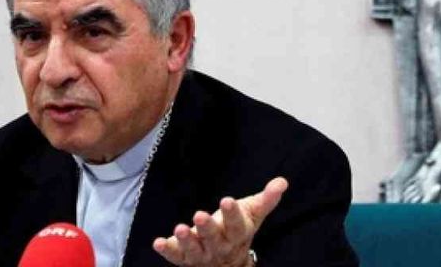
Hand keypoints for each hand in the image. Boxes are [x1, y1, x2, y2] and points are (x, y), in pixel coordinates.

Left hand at [152, 176, 286, 266]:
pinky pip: (176, 256)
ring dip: (186, 240)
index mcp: (237, 234)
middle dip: (207, 227)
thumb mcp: (252, 215)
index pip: (237, 224)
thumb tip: (282, 181)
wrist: (227, 263)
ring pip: (195, 249)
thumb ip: (266, 199)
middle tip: (199, 215)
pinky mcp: (185, 258)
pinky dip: (167, 250)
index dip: (232, 213)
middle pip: (214, 238)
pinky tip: (158, 243)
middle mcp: (220, 247)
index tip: (227, 200)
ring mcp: (202, 255)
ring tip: (179, 228)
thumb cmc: (238, 230)